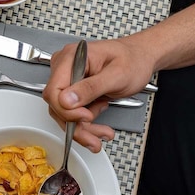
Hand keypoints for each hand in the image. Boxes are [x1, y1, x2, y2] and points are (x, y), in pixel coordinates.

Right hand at [42, 39, 156, 151]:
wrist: (141, 59)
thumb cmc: (133, 60)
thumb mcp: (117, 75)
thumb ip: (91, 87)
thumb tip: (66, 100)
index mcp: (72, 58)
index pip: (54, 90)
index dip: (66, 109)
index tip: (85, 116)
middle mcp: (66, 68)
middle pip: (57, 105)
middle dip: (76, 124)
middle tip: (94, 136)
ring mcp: (68, 79)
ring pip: (65, 113)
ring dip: (82, 128)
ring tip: (101, 134)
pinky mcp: (73, 91)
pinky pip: (72, 113)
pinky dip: (85, 125)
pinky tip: (99, 126)